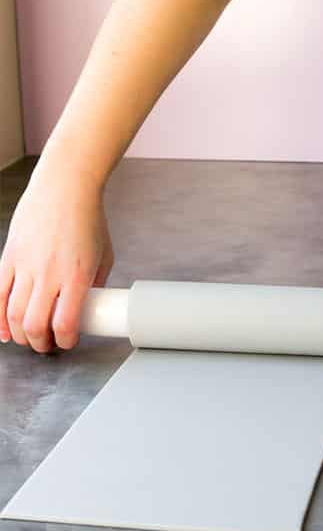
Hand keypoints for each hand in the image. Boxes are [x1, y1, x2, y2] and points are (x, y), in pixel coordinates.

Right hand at [0, 161, 113, 352]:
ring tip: (30, 336)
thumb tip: (88, 307)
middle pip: (35, 325)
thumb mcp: (105, 253)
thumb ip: (96, 283)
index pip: (66, 322)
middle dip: (41, 343)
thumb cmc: (87, 217)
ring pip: (14, 315)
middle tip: (47, 344)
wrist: (65, 186)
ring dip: (21, 334)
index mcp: (78, 273)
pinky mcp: (9, 258)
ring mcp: (26, 266)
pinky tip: (5, 331)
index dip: (66, 340)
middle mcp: (50, 273)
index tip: (69, 341)